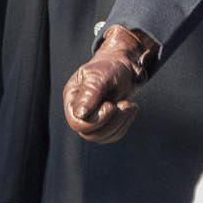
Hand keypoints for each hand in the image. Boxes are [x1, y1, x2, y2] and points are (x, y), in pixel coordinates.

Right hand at [62, 25, 158, 143]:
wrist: (126, 66)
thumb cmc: (112, 67)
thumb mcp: (101, 76)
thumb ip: (90, 93)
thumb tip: (80, 114)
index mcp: (72, 98)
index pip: (77, 122)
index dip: (97, 119)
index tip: (112, 105)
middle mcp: (78, 111)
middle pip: (88, 133)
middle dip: (112, 121)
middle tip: (126, 104)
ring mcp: (91, 119)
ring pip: (101, 137)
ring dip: (120, 123)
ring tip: (130, 105)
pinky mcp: (105, 123)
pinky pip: (112, 136)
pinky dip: (124, 124)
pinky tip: (130, 109)